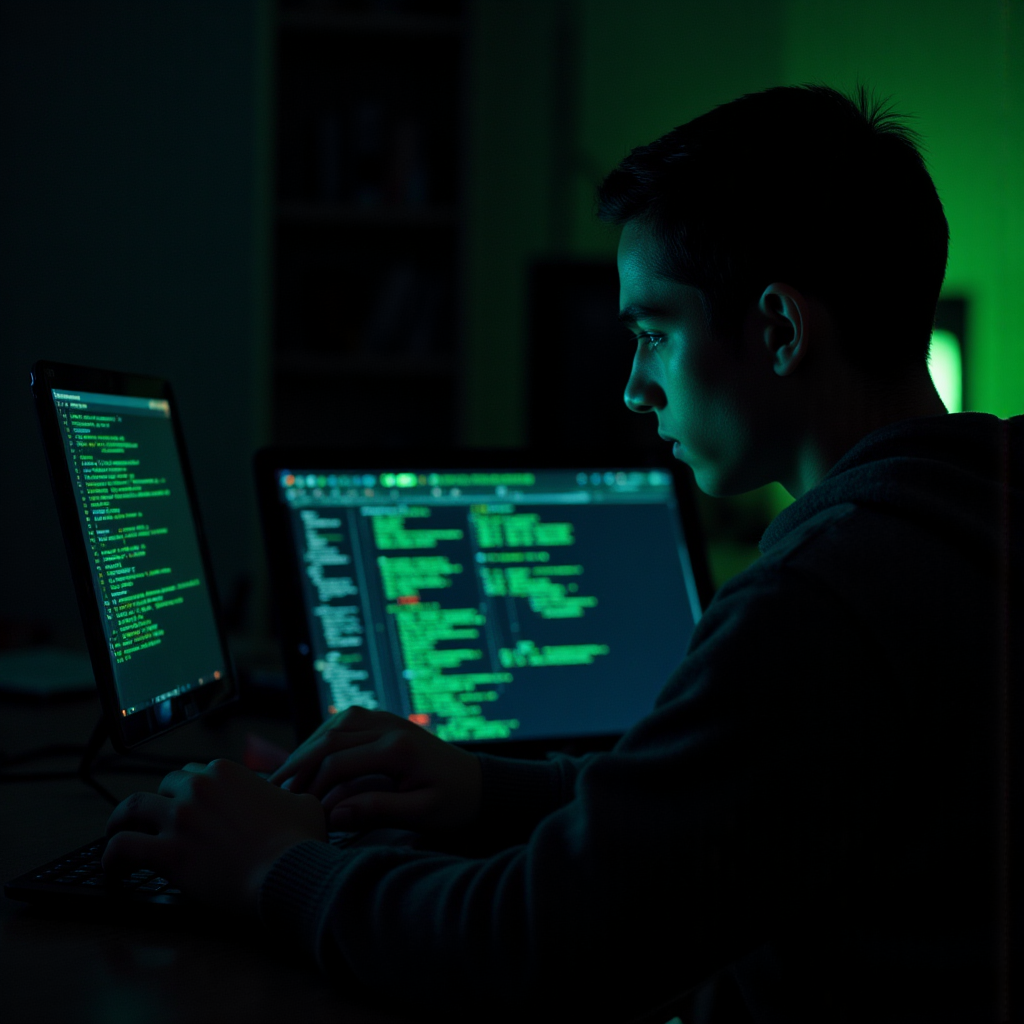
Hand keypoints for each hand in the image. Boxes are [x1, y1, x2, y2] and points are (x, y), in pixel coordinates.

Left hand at [103, 759, 326, 914]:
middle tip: (157, 821)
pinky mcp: (169, 853)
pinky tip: (114, 867)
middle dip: (160, 801)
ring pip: (132, 808)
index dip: (189, 788)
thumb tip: (290, 800)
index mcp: (226, 772)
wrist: (288, 872)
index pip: (194, 771)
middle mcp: (198, 788)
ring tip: (117, 833)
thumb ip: (288, 794)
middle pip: (163, 785)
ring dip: (121, 820)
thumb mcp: (304, 802)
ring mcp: (181, 819)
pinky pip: (123, 848)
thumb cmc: (298, 840)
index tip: (188, 805)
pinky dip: (112, 856)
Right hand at [268, 706, 481, 833]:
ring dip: (309, 746)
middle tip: (275, 788)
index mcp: (398, 749)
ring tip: (288, 774)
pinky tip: (313, 758)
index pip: (339, 761)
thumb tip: (334, 814)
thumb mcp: (421, 813)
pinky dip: (325, 737)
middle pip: (332, 737)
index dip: (313, 784)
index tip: (297, 808)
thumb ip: (378, 810)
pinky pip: (348, 722)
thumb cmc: (455, 802)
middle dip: (300, 762)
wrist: (480, 783)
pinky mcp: (388, 723)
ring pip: (337, 724)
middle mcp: (391, 727)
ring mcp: (389, 721)